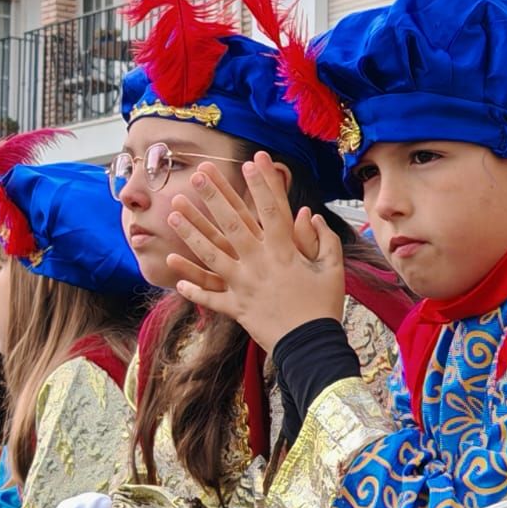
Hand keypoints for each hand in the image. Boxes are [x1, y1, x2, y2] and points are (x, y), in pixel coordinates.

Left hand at [165, 153, 345, 355]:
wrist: (311, 347)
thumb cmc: (324, 307)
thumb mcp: (333, 270)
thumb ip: (323, 241)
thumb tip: (311, 216)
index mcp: (284, 252)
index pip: (272, 210)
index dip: (263, 184)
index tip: (253, 160)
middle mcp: (259, 263)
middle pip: (233, 223)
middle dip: (215, 196)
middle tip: (200, 174)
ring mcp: (243, 285)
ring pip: (211, 254)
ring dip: (191, 232)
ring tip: (174, 212)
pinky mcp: (236, 307)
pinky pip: (210, 296)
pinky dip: (192, 286)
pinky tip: (173, 272)